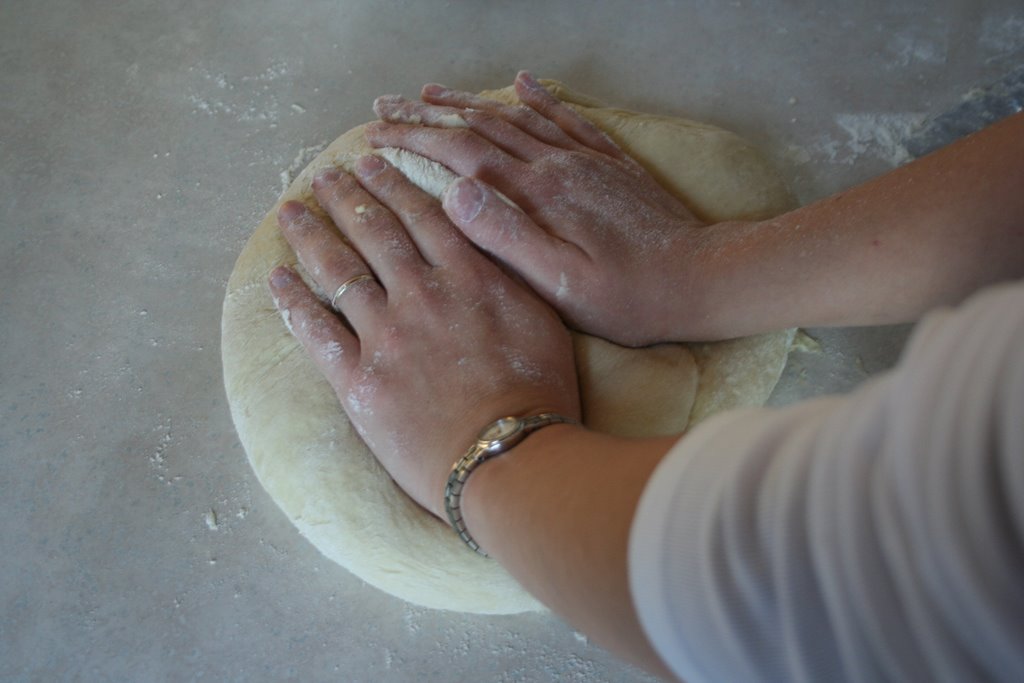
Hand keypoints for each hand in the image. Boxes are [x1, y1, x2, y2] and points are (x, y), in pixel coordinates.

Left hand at [268, 154, 578, 518]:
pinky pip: (315, 332)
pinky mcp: (358, 380)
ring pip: (339, 272)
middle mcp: (420, 295)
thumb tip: (481, 238)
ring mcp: (384, 336)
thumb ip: (505, 275)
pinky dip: (292, 303)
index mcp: (467, 277)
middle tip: (325, 176)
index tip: (369, 163)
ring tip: (291, 212)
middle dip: (346, 198)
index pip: (421, 217)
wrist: (507, 455)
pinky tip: (276, 278)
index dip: (391, 185)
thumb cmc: (539, 393)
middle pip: (374, 233)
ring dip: (312, 236)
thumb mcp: (541, 318)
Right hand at [366, 71, 704, 345]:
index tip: (374, 134)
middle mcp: (555, 165)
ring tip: (433, 92)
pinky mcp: (608, 164)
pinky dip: (540, 97)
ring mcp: (583, 160)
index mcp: (536, 194)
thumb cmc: (625, 295)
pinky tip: (524, 82)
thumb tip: (452, 191)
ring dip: (470, 102)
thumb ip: (505, 235)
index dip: (413, 140)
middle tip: (387, 106)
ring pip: (516, 117)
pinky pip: (567, 118)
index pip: (460, 154)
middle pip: (480, 126)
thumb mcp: (558, 281)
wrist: (697, 279)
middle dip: (428, 114)